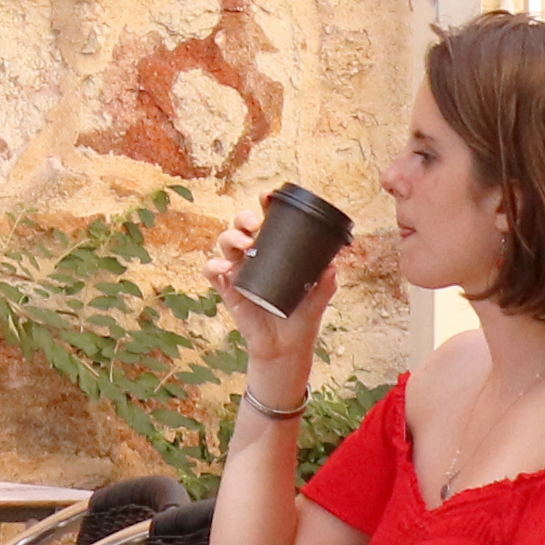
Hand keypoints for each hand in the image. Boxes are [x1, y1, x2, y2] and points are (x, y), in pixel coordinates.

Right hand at [203, 212, 321, 408]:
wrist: (286, 349)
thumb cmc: (301, 318)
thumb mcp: (318, 298)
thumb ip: (325, 282)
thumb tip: (331, 266)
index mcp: (276, 251)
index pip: (268, 220)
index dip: (264, 204)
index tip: (268, 196)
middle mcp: (255, 255)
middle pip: (242, 225)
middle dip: (244, 217)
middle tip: (255, 225)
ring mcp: (239, 270)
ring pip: (226, 242)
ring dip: (231, 237)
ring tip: (244, 244)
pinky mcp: (228, 289)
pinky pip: (213, 271)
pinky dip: (214, 266)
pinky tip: (225, 268)